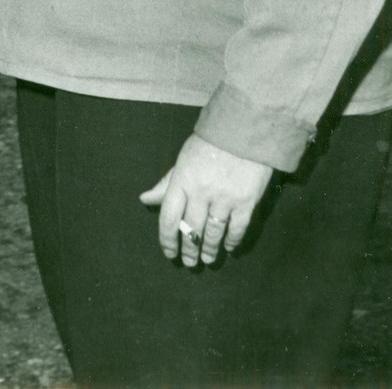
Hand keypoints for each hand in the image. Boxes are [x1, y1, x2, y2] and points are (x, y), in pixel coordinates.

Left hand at [139, 133, 272, 267]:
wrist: (245, 127)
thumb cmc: (211, 142)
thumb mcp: (184, 158)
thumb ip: (167, 182)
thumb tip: (145, 199)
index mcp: (182, 179)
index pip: (168, 217)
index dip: (167, 240)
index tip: (169, 253)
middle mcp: (201, 192)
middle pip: (191, 230)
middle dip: (189, 250)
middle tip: (190, 262)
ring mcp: (224, 198)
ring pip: (213, 234)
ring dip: (209, 250)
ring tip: (208, 259)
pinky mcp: (246, 201)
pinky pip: (236, 229)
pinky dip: (232, 241)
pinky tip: (229, 247)